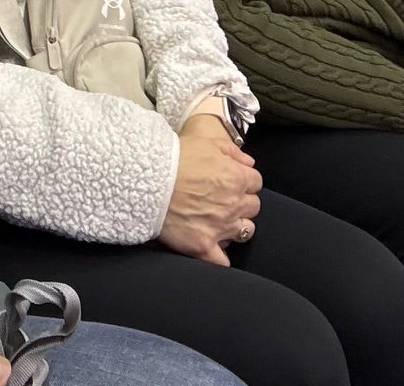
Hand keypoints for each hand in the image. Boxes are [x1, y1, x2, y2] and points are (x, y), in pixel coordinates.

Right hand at [159, 122, 260, 265]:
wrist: (147, 180)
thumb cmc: (175, 158)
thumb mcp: (207, 142)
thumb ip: (233, 152)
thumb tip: (248, 163)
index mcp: (236, 178)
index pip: (256, 182)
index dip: (244, 181)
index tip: (232, 182)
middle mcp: (234, 204)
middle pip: (253, 207)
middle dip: (242, 202)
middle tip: (225, 200)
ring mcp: (221, 227)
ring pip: (245, 232)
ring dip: (237, 227)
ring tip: (221, 222)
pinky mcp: (204, 246)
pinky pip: (222, 261)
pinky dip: (221, 257)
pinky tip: (214, 249)